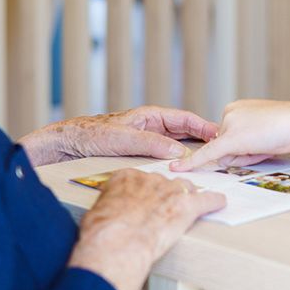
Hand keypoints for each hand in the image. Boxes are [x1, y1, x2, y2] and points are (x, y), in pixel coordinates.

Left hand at [18, 105, 218, 165]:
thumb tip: (179, 153)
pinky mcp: (141, 153)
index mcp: (151, 116)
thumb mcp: (123, 139)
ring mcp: (147, 140)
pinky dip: (176, 163)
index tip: (220, 135)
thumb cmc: (91, 134)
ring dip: (191, 154)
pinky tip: (182, 173)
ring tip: (207, 164)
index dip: (204, 126)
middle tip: (221, 152)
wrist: (68, 143)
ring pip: (177, 146)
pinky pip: (165, 157)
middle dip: (203, 141)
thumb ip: (151, 144)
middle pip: (185, 133)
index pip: (185, 119)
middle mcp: (152, 126)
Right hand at [68, 169, 224, 289]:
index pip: (138, 179)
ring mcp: (171, 189)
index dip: (142, 193)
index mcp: (127, 176)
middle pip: (164, 183)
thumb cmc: (103, 232)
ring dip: (186, 198)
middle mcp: (151, 178)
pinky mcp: (188, 205)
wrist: (118, 243)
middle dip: (164, 197)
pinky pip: (207, 200)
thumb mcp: (98, 211)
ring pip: (186, 188)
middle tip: (160, 212)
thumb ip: (109, 204)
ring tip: (186, 208)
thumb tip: (108, 212)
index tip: (142, 202)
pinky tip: (219, 202)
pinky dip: (214, 202)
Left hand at [169, 99, 289, 171]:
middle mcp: (230, 111)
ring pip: (227, 153)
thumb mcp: (265, 135)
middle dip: (245, 154)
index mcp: (238, 108)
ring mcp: (229, 123)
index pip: (231, 136)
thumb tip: (226, 156)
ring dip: (247, 157)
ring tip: (268, 145)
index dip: (248, 148)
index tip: (264, 140)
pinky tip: (178, 168)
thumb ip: (245, 142)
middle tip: (269, 144)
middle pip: (226, 146)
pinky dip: (193, 163)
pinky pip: (209, 154)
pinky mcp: (230, 138)